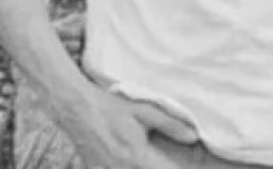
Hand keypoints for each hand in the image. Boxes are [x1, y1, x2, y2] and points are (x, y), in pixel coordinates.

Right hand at [49, 83, 196, 168]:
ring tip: (146, 157)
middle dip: (158, 166)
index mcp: (136, 159)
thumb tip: (194, 137)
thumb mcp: (144, 111)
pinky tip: (130, 160)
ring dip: (142, 166)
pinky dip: (126, 166)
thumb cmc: (111, 108)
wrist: (77, 108)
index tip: (184, 167)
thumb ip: (171, 125)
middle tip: (162, 160)